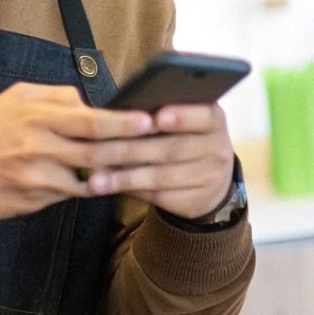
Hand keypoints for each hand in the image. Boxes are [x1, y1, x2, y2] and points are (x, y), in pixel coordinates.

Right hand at [0, 82, 155, 219]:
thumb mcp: (13, 99)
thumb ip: (53, 96)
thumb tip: (87, 101)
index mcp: (35, 115)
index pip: (89, 119)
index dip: (122, 122)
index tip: (149, 119)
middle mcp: (38, 145)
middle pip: (96, 151)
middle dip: (133, 149)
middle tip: (161, 146)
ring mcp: (37, 176)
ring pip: (88, 177)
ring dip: (117, 173)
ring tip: (143, 168)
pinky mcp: (34, 200)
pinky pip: (70, 194)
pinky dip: (90, 188)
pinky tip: (107, 184)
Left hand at [86, 104, 234, 220]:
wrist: (210, 178)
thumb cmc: (183, 136)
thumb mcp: (183, 120)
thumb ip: (158, 114)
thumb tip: (116, 113)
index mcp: (214, 119)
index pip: (204, 116)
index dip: (182, 117)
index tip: (157, 117)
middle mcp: (218, 148)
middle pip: (172, 149)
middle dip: (130, 149)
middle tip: (96, 149)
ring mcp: (210, 177)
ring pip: (161, 176)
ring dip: (124, 177)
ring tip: (95, 178)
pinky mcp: (196, 201)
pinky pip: (160, 196)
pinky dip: (131, 190)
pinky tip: (109, 187)